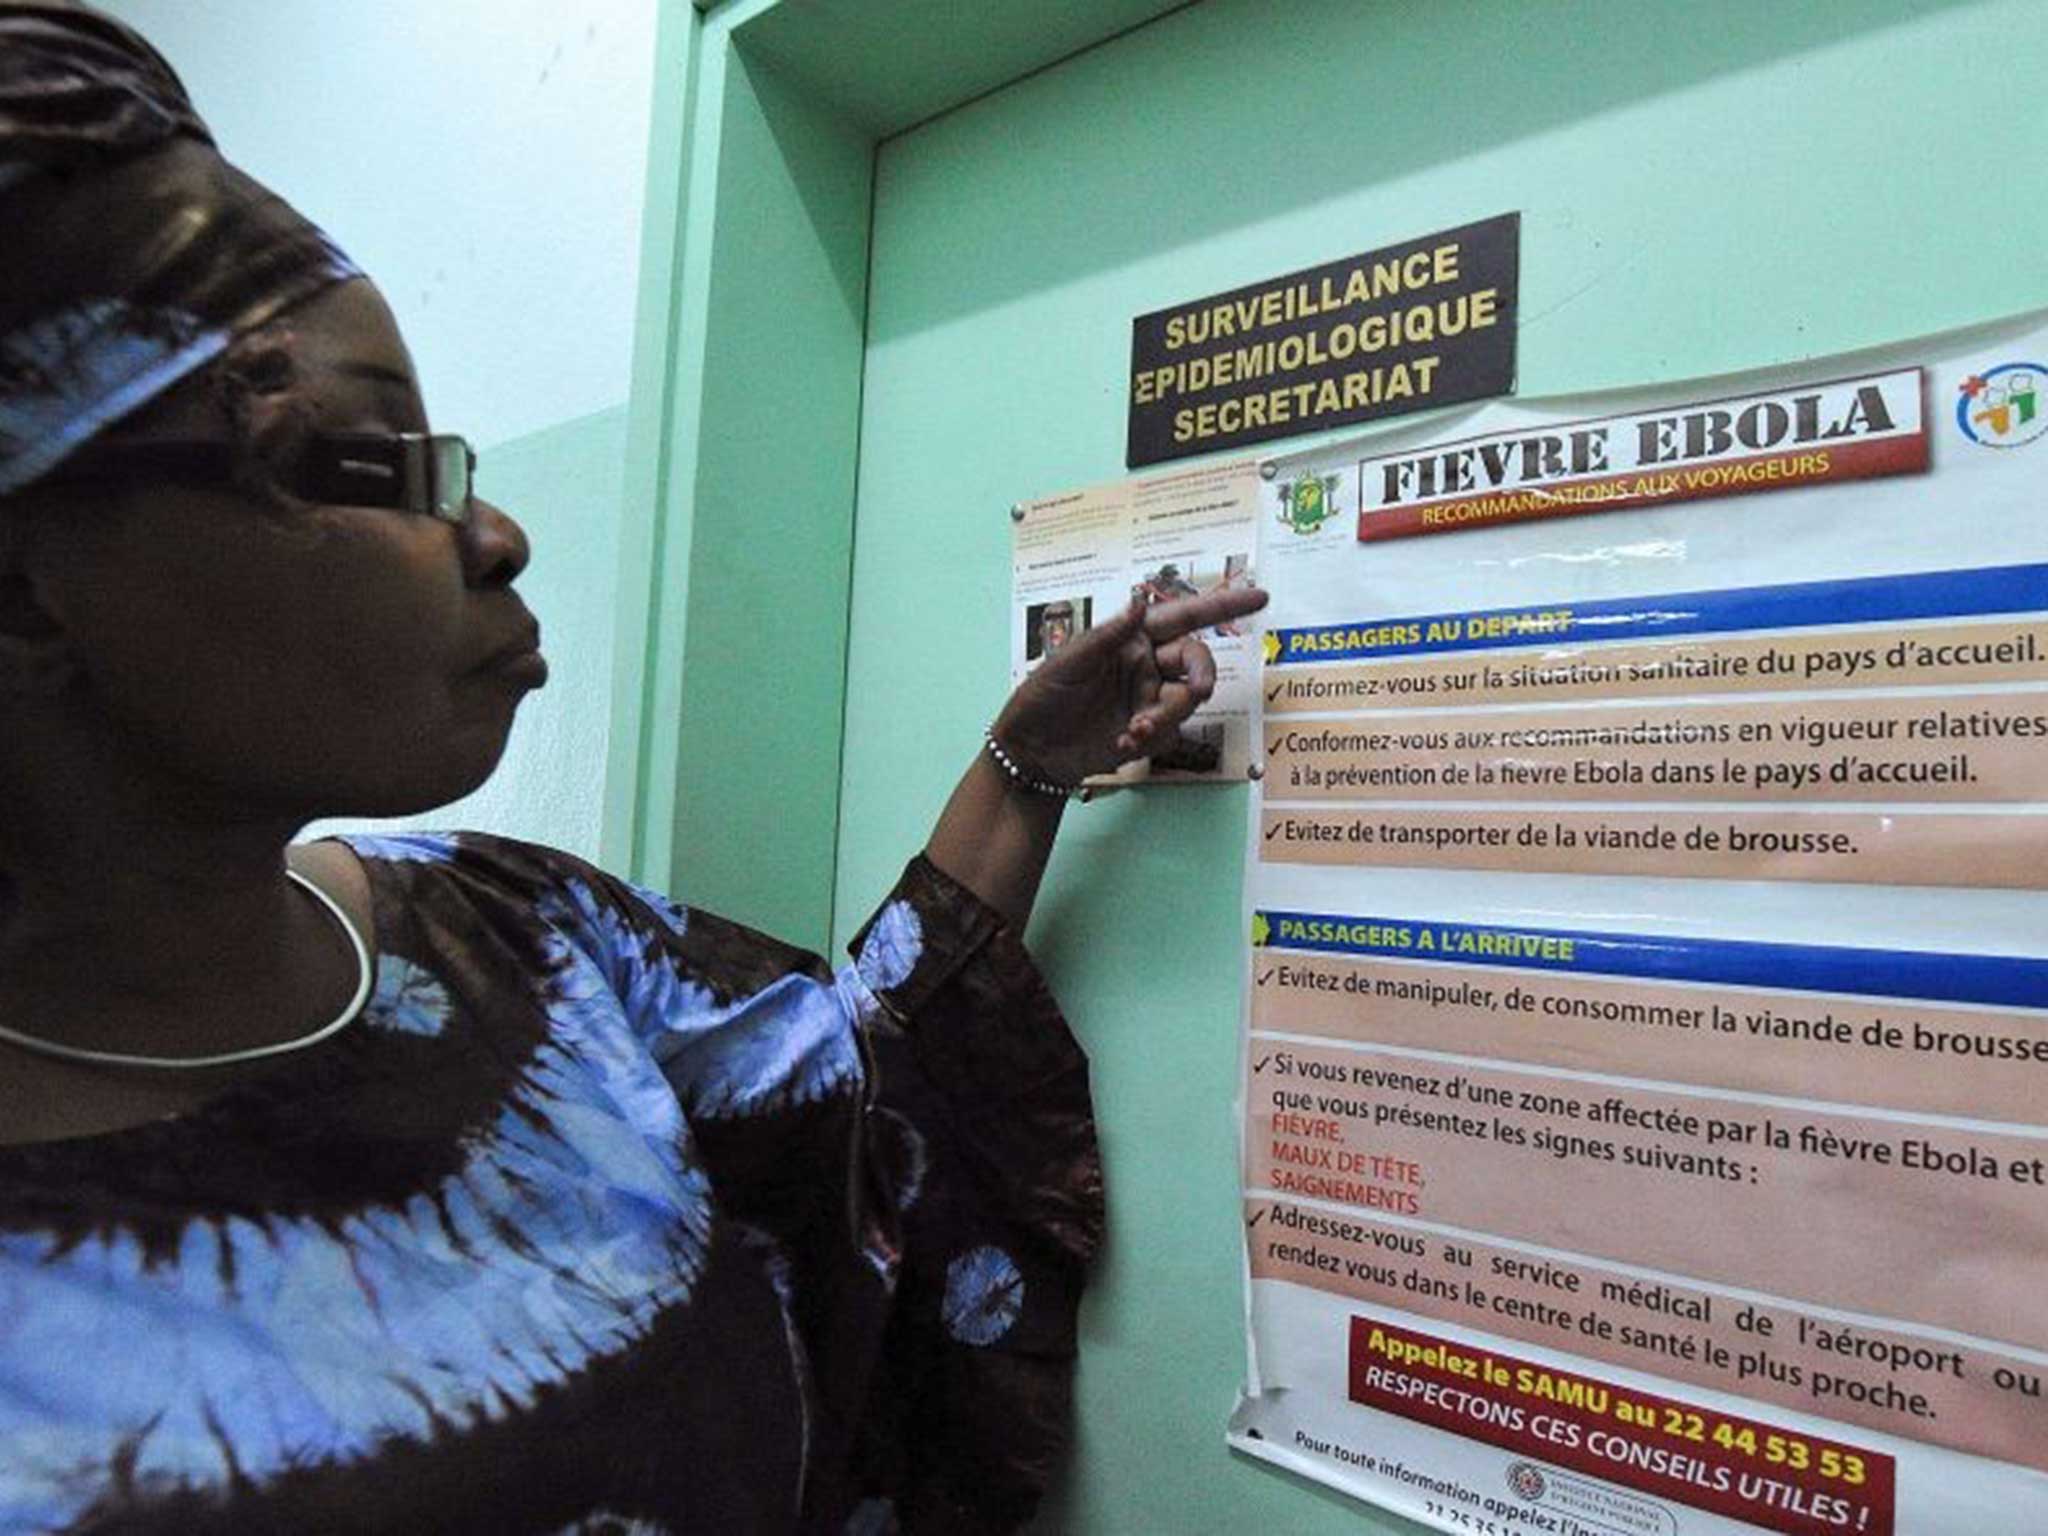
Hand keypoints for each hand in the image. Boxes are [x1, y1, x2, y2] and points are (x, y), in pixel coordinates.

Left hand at [994, 583, 1269, 786]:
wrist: (1029, 753)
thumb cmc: (1041, 697)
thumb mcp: (1067, 662)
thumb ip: (1107, 635)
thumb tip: (1139, 602)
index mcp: (1130, 637)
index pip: (1183, 616)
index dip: (1223, 605)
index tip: (1260, 597)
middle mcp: (1146, 664)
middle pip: (1196, 660)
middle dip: (1202, 674)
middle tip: (1197, 691)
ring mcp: (1148, 699)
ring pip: (1186, 701)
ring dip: (1168, 715)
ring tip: (1133, 731)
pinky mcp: (1147, 733)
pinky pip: (1171, 733)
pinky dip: (1153, 740)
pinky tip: (1122, 745)